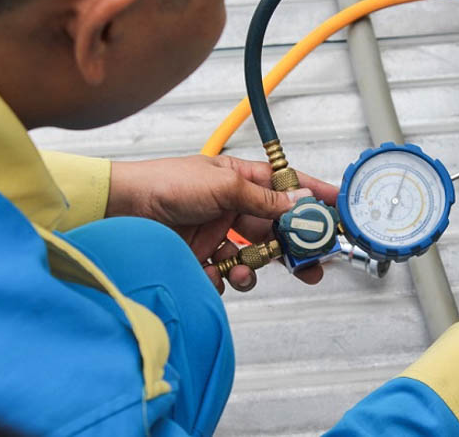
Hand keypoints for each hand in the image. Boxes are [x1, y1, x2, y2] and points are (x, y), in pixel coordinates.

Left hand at [106, 155, 338, 293]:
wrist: (122, 210)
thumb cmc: (165, 183)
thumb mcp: (222, 184)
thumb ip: (262, 197)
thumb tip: (295, 202)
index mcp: (241, 179)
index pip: (286, 186)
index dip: (313, 195)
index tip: (337, 206)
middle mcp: (233, 206)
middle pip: (276, 229)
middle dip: (293, 248)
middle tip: (312, 264)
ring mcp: (218, 232)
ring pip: (254, 256)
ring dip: (254, 268)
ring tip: (245, 273)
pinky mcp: (202, 255)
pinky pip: (226, 272)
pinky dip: (223, 278)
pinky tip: (213, 273)